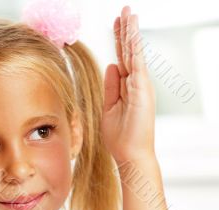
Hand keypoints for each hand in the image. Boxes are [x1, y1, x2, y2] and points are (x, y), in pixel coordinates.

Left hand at [101, 5, 155, 164]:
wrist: (130, 153)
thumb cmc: (120, 137)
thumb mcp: (109, 108)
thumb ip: (111, 87)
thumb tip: (111, 65)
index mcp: (128, 88)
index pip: (122, 60)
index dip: (119, 43)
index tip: (116, 26)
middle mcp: (136, 83)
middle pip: (129, 53)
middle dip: (125, 32)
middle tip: (123, 12)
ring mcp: (141, 85)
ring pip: (134, 53)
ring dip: (131, 33)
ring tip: (128, 13)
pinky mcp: (142, 88)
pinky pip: (137, 61)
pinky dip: (134, 46)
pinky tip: (131, 31)